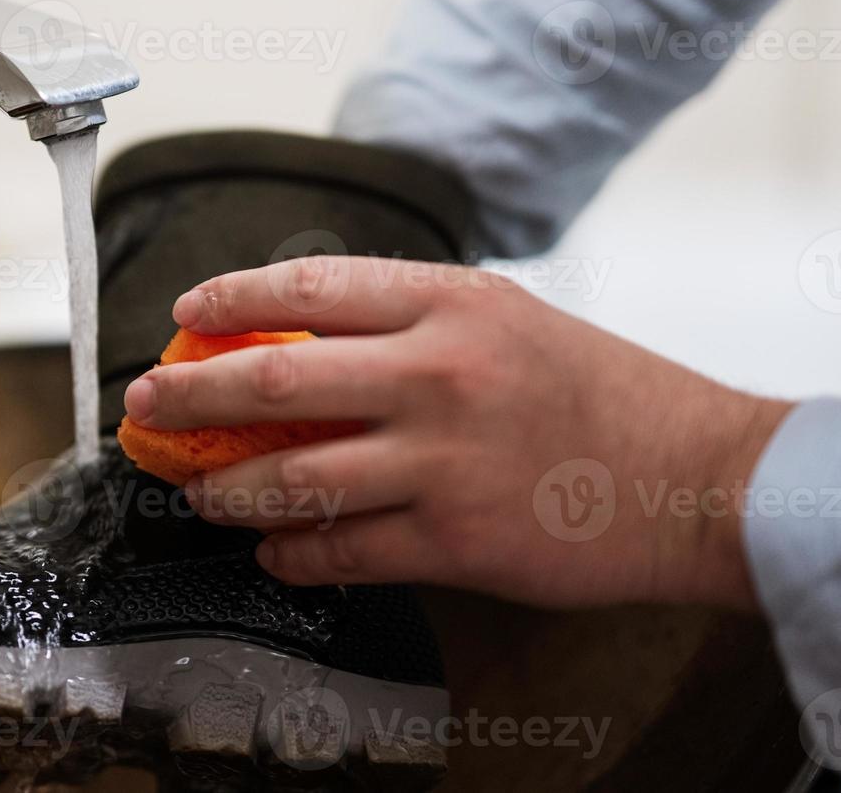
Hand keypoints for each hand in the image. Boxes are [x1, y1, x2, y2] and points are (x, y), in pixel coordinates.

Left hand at [121, 256, 791, 608]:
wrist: (691, 474)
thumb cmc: (596, 389)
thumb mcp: (504, 317)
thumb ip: (408, 319)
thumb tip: (296, 337)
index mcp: (449, 303)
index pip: (307, 287)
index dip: (229, 298)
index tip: (187, 314)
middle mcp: (437, 374)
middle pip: (273, 381)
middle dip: (190, 393)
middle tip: (149, 403)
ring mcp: (442, 460)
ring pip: (292, 477)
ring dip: (225, 490)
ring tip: (197, 493)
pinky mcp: (454, 538)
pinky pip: (341, 549)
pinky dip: (290, 553)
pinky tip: (272, 551)